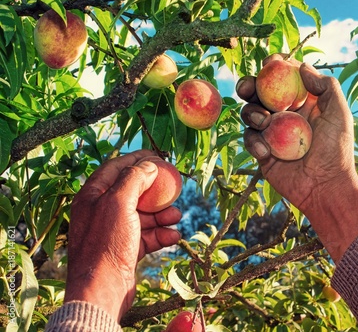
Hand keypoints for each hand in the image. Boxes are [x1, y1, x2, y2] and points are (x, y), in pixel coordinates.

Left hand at [64, 150, 181, 321]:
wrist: (103, 289)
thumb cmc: (106, 243)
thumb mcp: (118, 202)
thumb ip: (134, 178)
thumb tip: (149, 164)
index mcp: (93, 195)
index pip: (116, 167)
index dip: (137, 159)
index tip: (158, 156)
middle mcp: (102, 211)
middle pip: (134, 191)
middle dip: (156, 191)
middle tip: (174, 186)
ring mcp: (115, 231)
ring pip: (144, 215)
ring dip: (163, 214)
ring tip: (177, 216)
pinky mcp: (127, 248)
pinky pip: (148, 235)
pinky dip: (162, 234)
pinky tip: (173, 236)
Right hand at [238, 55, 357, 260]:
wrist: (325, 187)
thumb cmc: (337, 150)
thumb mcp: (339, 113)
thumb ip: (325, 86)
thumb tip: (302, 67)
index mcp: (302, 102)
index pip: (284, 78)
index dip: (275, 67)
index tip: (270, 63)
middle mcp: (284, 115)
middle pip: (259, 93)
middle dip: (249, 85)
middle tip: (247, 87)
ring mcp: (272, 133)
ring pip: (250, 113)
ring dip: (252, 113)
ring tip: (264, 122)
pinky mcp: (262, 152)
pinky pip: (249, 139)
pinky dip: (254, 142)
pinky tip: (266, 153)